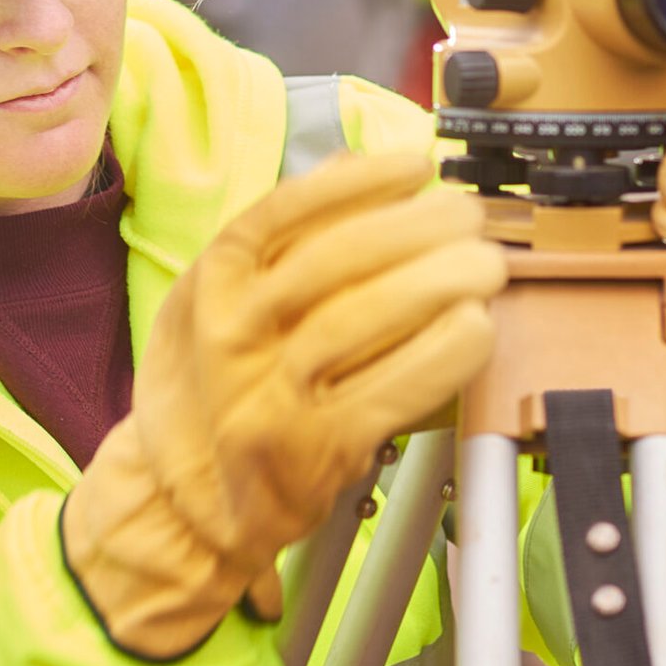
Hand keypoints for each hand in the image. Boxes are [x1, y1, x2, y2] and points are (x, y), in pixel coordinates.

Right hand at [64, 151, 505, 655]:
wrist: (180, 502)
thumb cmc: (211, 388)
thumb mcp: (213, 300)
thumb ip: (277, 237)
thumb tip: (349, 163)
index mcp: (210, 284)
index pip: (285, 212)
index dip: (360, 183)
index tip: (417, 167)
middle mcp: (232, 337)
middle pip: (334, 261)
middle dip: (415, 228)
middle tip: (469, 217)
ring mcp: (269, 397)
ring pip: (360, 322)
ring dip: (438, 283)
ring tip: (485, 264)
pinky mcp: (313, 452)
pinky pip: (387, 392)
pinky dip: (440, 356)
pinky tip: (476, 327)